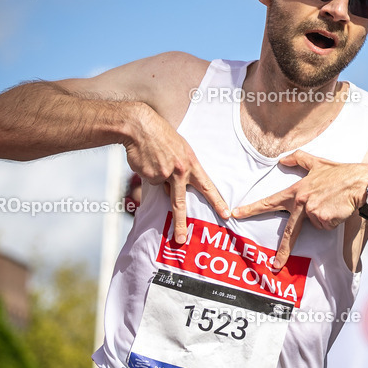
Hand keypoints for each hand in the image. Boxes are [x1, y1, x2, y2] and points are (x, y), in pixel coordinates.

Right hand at [124, 106, 228, 242]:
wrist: (141, 127)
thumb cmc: (163, 137)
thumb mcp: (181, 149)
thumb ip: (184, 169)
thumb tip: (176, 187)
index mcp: (191, 165)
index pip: (208, 187)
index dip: (217, 201)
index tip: (226, 214)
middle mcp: (179, 172)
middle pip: (180, 203)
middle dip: (180, 224)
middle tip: (181, 240)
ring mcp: (163, 175)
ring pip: (162, 187)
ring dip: (158, 179)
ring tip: (155, 165)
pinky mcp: (148, 176)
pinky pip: (150, 180)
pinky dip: (148, 173)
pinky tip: (147, 160)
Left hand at [231, 150, 367, 269]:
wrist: (362, 184)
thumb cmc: (343, 173)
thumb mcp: (320, 163)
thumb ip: (300, 160)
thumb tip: (283, 159)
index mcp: (297, 191)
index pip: (270, 202)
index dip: (252, 208)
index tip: (235, 214)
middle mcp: (302, 202)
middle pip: (289, 231)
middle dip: (282, 250)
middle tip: (275, 264)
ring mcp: (312, 212)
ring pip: (316, 225)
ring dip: (326, 218)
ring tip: (335, 205)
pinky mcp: (324, 220)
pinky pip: (327, 227)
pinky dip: (334, 222)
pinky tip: (340, 210)